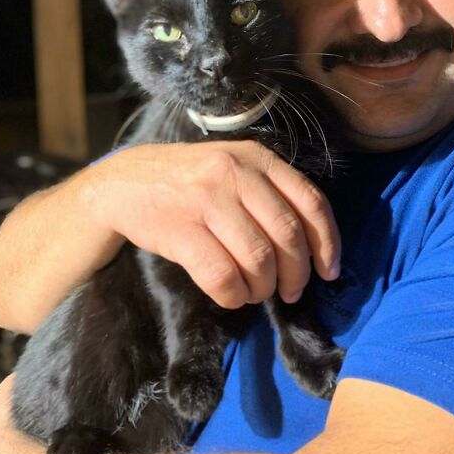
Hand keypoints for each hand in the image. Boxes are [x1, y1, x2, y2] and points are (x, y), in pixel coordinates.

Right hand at [85, 140, 340, 308]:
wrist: (123, 184)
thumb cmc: (189, 182)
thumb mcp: (233, 168)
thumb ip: (270, 193)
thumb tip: (313, 248)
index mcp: (257, 158)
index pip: (310, 202)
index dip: (327, 242)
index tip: (329, 271)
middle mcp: (235, 173)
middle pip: (287, 236)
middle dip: (296, 274)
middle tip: (290, 292)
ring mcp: (207, 200)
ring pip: (258, 259)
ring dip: (263, 287)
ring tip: (256, 292)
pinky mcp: (181, 229)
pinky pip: (222, 275)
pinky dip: (234, 294)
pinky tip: (232, 295)